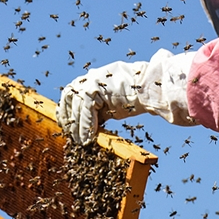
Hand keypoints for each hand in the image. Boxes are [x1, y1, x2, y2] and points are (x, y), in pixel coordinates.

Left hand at [56, 51, 195, 144]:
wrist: (152, 86)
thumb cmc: (139, 95)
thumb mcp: (114, 102)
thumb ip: (101, 109)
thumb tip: (94, 124)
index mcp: (95, 78)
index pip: (73, 92)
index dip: (67, 109)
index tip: (66, 123)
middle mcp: (91, 77)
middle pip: (69, 95)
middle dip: (67, 115)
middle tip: (70, 134)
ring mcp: (92, 80)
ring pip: (76, 104)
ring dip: (78, 126)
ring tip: (81, 141)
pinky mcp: (96, 88)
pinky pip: (86, 110)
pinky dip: (86, 125)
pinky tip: (88, 137)